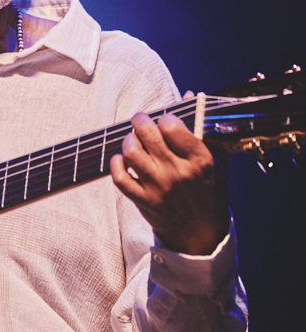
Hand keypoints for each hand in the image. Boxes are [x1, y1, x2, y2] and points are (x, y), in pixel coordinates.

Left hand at [110, 109, 229, 254]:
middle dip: (141, 121)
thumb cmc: (209, 193)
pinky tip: (123, 159)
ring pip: (131, 152)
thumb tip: (189, 96)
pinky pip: (120, 177)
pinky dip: (117, 164)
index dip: (165, 117)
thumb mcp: (215, 161)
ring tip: (133, 140)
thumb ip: (203, 128)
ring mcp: (159, 188)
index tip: (164, 120)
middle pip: (148, 134)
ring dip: (129, 140)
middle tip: (141, 121)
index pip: (173, 126)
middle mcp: (177, 173)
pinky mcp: (143, 201)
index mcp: (200, 161)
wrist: (202, 235)